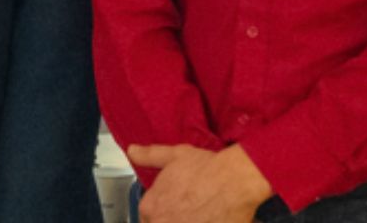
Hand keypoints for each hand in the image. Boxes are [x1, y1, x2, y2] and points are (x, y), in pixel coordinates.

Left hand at [130, 143, 272, 222]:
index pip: (147, 218)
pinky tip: (208, 219)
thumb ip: (149, 156)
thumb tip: (132, 151)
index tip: (174, 209)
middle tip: (189, 212)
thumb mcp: (173, 156)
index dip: (161, 213)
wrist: (234, 180)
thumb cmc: (205, 168)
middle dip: (173, 219)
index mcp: (150, 207)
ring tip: (199, 215)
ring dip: (184, 221)